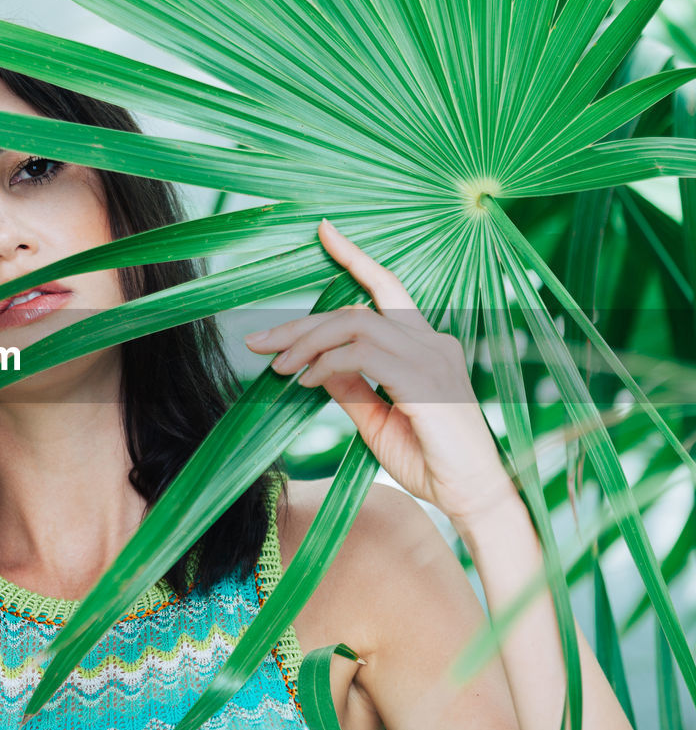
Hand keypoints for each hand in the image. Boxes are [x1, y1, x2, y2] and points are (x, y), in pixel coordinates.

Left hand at [244, 219, 517, 526]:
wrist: (472, 497)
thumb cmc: (430, 461)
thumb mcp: (376, 419)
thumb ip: (350, 387)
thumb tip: (314, 364)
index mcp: (425, 345)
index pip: (388, 287)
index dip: (355, 257)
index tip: (324, 232)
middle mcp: (432, 341)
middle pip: (358, 308)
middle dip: (301, 322)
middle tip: (258, 341)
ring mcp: (432, 357)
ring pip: (356, 324)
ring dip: (308, 342)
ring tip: (279, 366)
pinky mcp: (425, 379)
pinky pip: (363, 355)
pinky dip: (328, 364)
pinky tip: (307, 382)